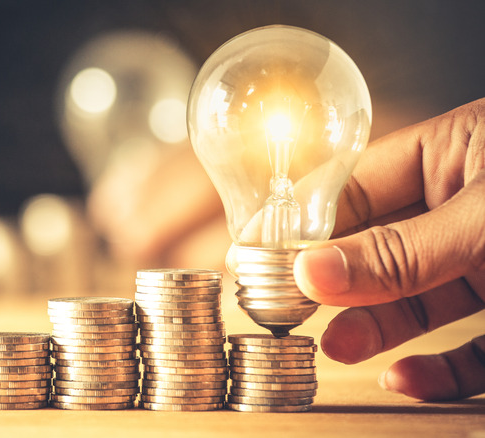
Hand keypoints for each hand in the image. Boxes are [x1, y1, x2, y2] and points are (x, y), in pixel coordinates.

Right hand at [293, 98, 484, 400]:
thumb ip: (400, 250)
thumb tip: (307, 270)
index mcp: (456, 155)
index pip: (355, 188)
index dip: (303, 225)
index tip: (260, 263)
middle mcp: (471, 206)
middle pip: (379, 247)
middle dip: (336, 284)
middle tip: (292, 317)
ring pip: (420, 298)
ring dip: (377, 328)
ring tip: (338, 351)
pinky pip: (473, 343)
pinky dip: (441, 367)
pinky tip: (412, 378)